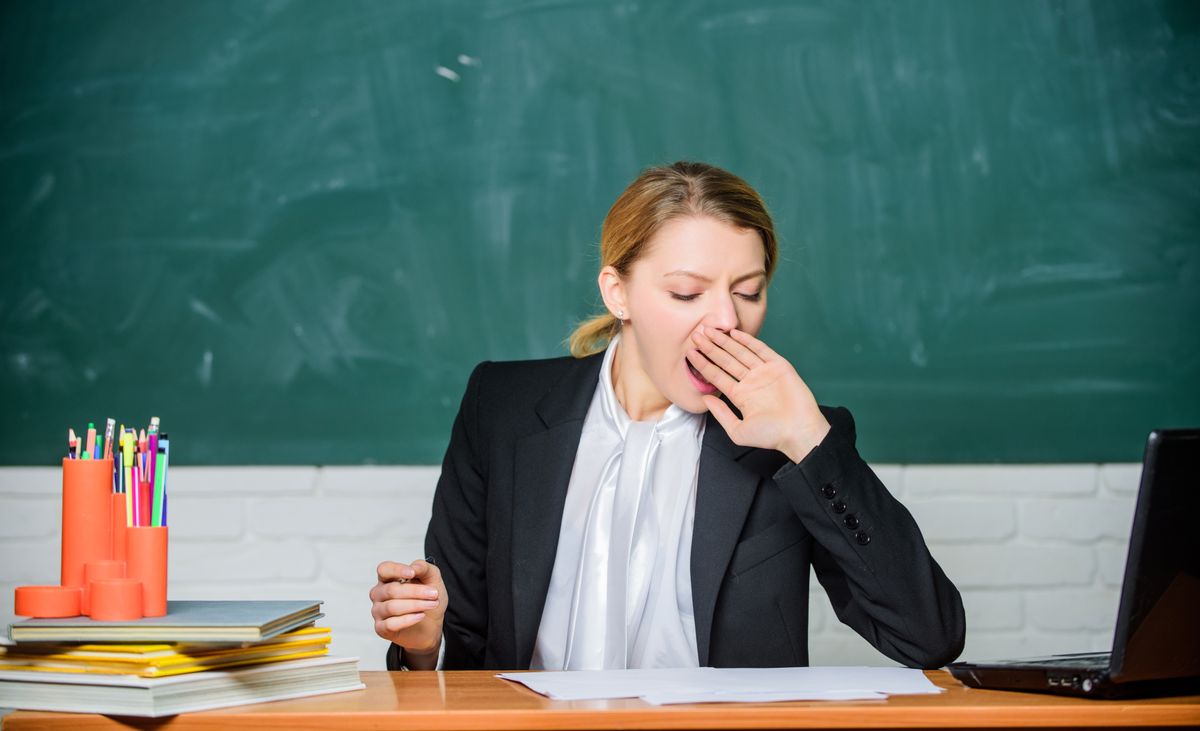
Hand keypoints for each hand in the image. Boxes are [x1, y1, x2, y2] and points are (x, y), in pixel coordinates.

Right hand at [370, 559, 446, 663]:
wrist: (432, 624)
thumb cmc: (428, 598)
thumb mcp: (432, 579)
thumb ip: (423, 568)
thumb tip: (413, 567)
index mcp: (388, 578)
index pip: (384, 569)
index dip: (396, 570)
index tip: (412, 573)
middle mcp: (379, 594)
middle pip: (392, 590)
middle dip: (416, 592)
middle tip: (434, 594)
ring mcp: (378, 611)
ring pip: (392, 607)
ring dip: (416, 605)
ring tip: (431, 604)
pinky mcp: (381, 628)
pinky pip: (390, 624)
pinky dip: (408, 620)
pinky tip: (420, 616)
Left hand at [687, 325, 830, 462]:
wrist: (798, 432)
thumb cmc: (771, 436)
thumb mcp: (738, 431)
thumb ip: (721, 414)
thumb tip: (705, 399)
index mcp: (740, 395)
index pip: (717, 375)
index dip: (703, 364)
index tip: (690, 352)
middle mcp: (750, 382)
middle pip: (726, 360)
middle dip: (711, 348)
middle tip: (696, 335)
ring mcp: (764, 373)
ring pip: (740, 353)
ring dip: (725, 341)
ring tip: (709, 330)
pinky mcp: (778, 366)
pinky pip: (761, 350)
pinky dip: (748, 341)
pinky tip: (734, 333)